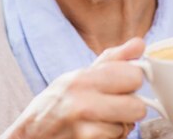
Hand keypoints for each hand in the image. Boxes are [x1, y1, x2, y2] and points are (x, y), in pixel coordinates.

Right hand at [2, 38, 146, 138]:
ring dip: (117, 127)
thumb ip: (113, 60)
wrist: (32, 134)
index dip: (132, 82)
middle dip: (129, 109)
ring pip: (127, 128)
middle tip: (113, 106)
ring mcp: (83, 130)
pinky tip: (93, 134)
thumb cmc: (58, 102)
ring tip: (98, 121)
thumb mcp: (80, 75)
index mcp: (83, 79)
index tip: (123, 84)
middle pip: (138, 107)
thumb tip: (140, 44)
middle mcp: (82, 103)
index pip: (133, 76)